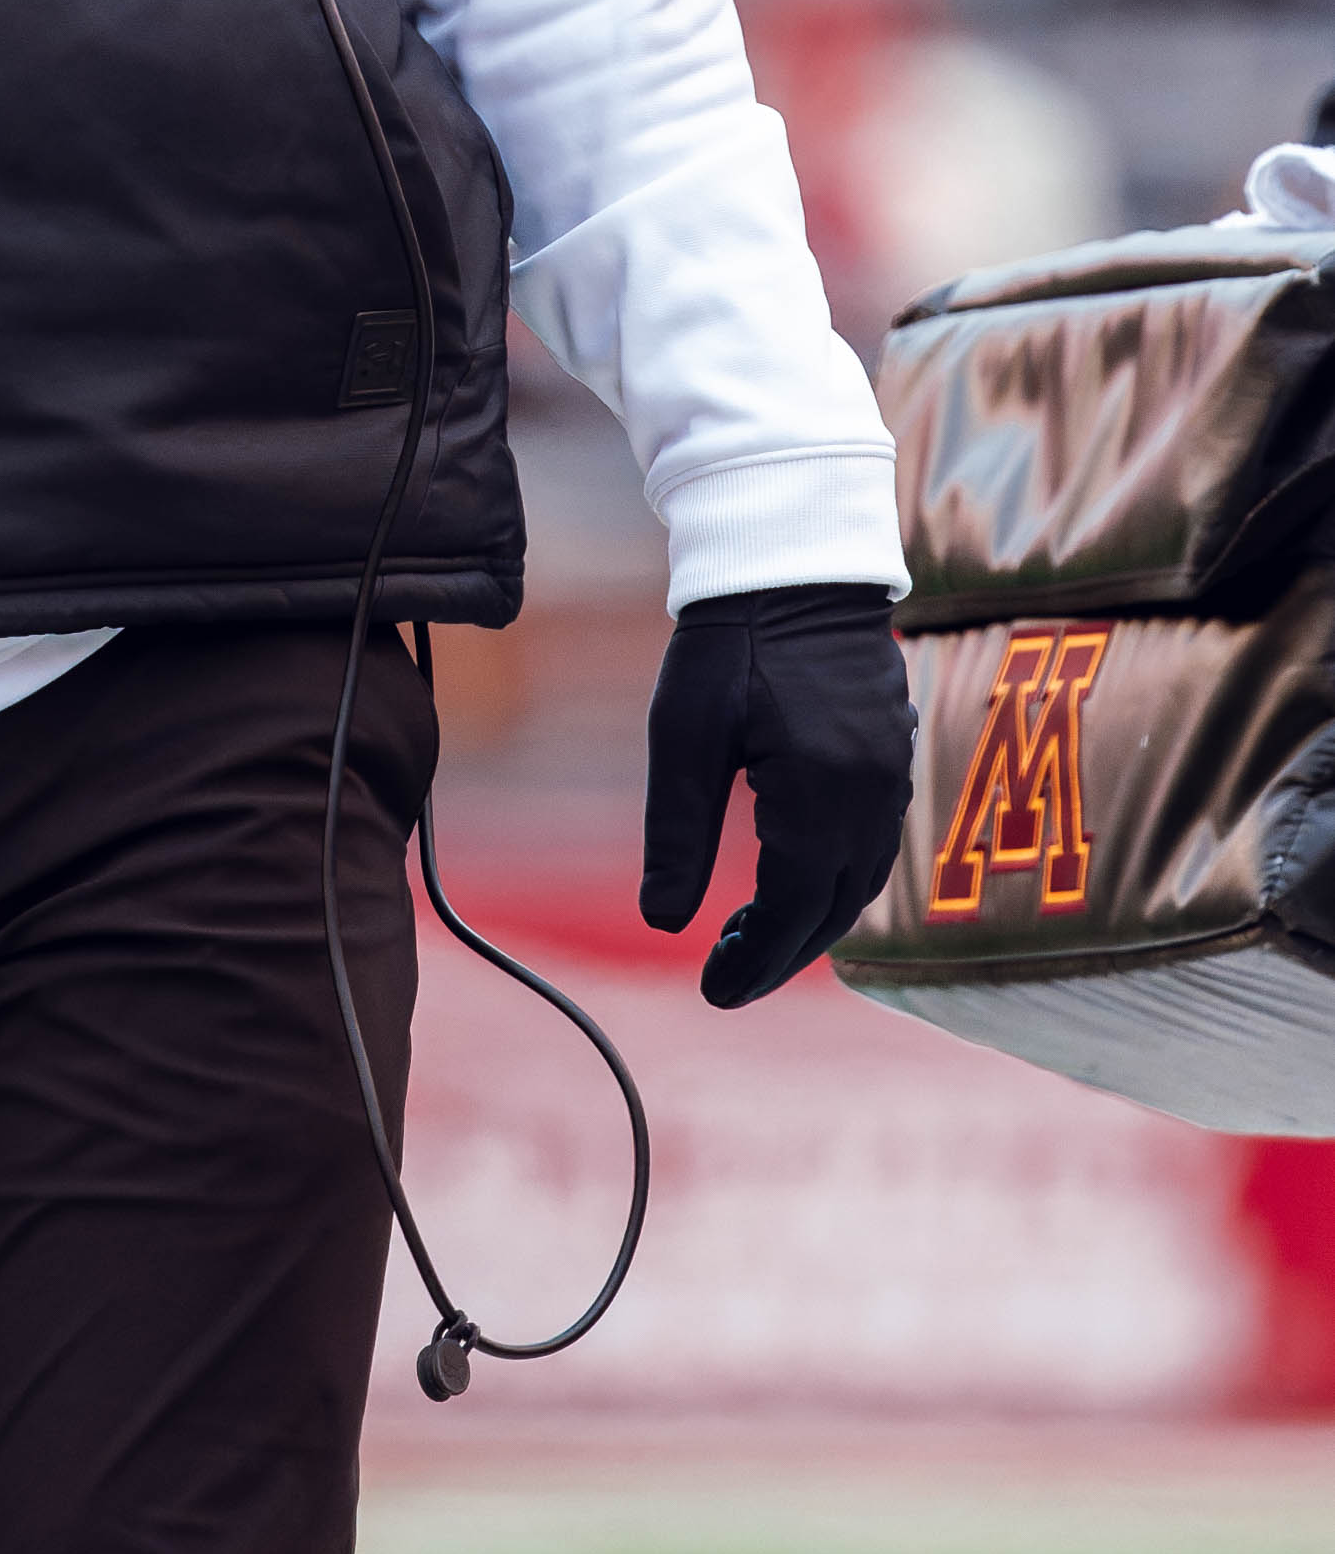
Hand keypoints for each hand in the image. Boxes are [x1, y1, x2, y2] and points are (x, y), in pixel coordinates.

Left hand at [640, 581, 914, 1009]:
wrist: (792, 559)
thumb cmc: (728, 642)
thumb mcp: (685, 735)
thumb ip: (677, 833)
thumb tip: (660, 924)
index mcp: (822, 796)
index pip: (794, 913)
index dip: (755, 962)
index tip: (713, 994)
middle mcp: (872, 797)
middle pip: (835, 909)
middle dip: (782, 954)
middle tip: (726, 975)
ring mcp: (892, 775)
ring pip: (860, 880)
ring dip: (811, 919)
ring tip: (751, 935)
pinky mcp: (893, 754)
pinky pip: (871, 842)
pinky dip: (834, 877)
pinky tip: (791, 875)